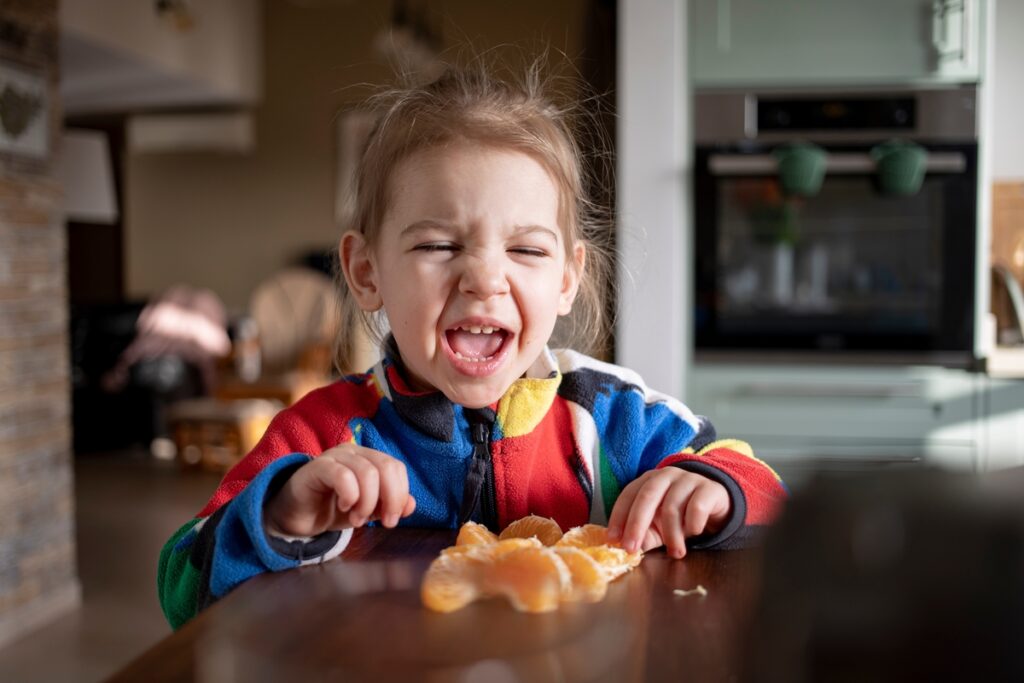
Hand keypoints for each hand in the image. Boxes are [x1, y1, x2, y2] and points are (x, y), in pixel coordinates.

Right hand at [265, 444, 415, 536]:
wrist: (296, 517)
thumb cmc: (332, 509)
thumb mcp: (366, 511)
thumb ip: (388, 506)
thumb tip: (411, 505)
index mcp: (369, 459)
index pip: (396, 467)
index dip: (400, 494)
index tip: (391, 519)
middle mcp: (354, 452)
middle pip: (386, 467)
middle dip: (390, 499)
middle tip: (382, 523)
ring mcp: (335, 456)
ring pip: (367, 472)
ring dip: (367, 502)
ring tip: (357, 520)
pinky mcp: (317, 467)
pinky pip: (342, 475)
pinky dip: (350, 495)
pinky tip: (344, 507)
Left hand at [607, 468, 730, 558]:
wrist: (715, 504)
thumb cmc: (681, 514)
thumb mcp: (659, 527)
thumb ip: (644, 535)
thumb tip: (626, 547)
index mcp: (649, 480)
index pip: (628, 494)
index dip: (619, 516)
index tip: (613, 538)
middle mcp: (666, 475)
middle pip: (647, 496)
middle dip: (636, 524)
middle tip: (631, 549)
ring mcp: (688, 479)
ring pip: (672, 506)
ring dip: (671, 534)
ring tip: (675, 552)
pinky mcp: (709, 488)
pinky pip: (697, 507)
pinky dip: (693, 524)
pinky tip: (694, 532)